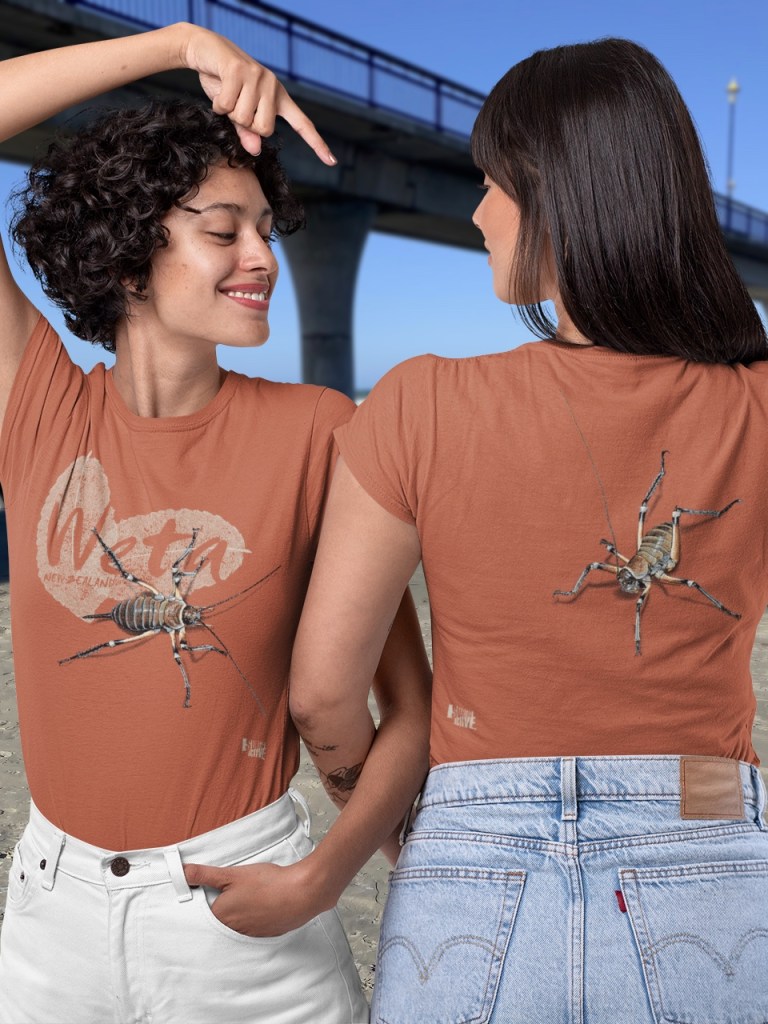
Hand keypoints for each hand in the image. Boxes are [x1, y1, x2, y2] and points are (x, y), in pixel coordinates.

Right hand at [178, 25, 335, 163]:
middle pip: (265, 129)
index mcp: (279, 97)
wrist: (205, 49)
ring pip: (244, 118)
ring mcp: (258, 76)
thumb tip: (256, 151)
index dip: (316, 144)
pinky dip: (218, 104)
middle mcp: (273, 85)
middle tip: (236, 105)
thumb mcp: (238, 111)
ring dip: (229, 112)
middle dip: (245, 125)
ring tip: (227, 93)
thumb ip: (249, 133)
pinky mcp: (239, 70)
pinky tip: (218, 87)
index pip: (303, 124)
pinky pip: (227, 105)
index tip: (333, 162)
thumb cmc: (224, 83)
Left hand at [183, 859, 334, 936]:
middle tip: (227, 894)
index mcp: (221, 916)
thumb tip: (183, 872)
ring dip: (236, 916)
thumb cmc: (267, 883)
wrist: (301, 893)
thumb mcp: (233, 873)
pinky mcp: (265, 935)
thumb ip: (206, 874)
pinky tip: (259, 907)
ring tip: (244, 900)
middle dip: (220, 910)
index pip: (201, 914)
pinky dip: (252, 920)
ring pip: (235, 927)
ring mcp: (249, 935)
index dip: (202, 903)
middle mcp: (232, 931)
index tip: (204, 895)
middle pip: (218, 923)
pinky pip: (251, 930)